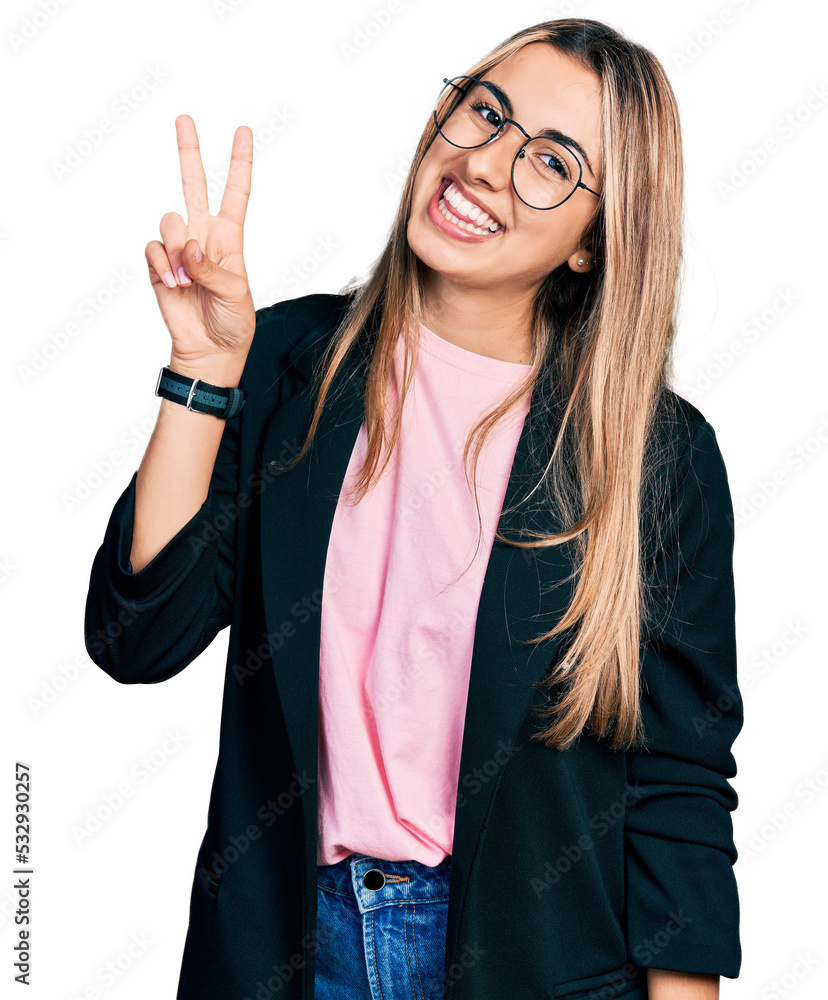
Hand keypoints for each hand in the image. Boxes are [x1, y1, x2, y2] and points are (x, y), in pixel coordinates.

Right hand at [144, 115, 255, 372]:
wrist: (210, 349)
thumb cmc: (233, 321)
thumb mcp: (236, 293)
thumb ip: (212, 266)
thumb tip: (189, 248)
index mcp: (230, 237)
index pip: (236, 192)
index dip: (239, 163)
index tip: (243, 131)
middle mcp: (203, 235)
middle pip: (194, 185)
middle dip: (189, 151)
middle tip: (184, 119)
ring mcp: (179, 248)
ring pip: (170, 221)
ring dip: (178, 250)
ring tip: (188, 279)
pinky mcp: (159, 264)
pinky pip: (153, 248)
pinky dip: (163, 266)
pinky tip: (174, 285)